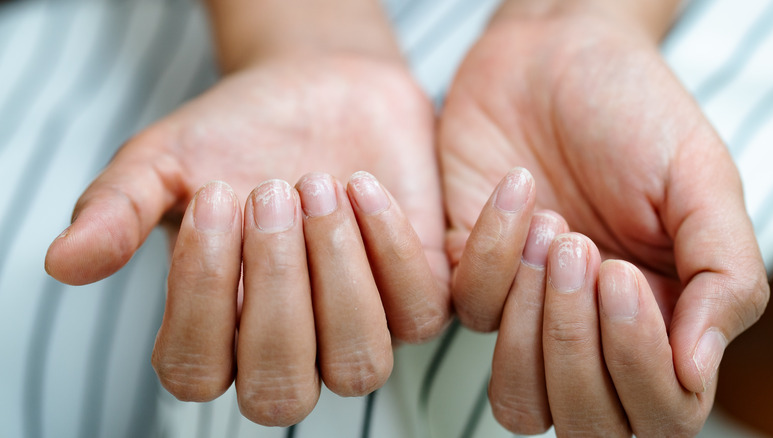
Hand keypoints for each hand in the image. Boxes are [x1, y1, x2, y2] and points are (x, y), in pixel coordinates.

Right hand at [45, 54, 449, 424]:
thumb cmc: (238, 135)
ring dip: (336, 276)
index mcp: (218, 334)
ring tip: (317, 185)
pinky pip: (419, 313)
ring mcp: (358, 329)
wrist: (319, 91)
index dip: (202, 295)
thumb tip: (63, 264)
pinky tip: (362, 184)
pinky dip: (390, 247)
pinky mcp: (416, 296)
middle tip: (269, 190)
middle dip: (275, 288)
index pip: (197, 373)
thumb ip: (118, 211)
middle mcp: (291, 349)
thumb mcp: (165, 161)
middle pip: (281, 391)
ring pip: (358, 366)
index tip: (215, 197)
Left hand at [439, 5, 768, 435]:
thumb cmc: (634, 113)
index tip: (621, 275)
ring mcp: (527, 312)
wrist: (554, 55)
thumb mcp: (701, 181)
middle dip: (579, 348)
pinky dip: (491, 253)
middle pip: (583, 422)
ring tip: (554, 230)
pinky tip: (518, 191)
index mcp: (663, 320)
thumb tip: (698, 369)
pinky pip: (468, 311)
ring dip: (532, 325)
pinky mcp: (467, 276)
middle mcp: (593, 332)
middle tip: (585, 251)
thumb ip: (722, 275)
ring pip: (518, 398)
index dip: (638, 366)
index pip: (660, 412)